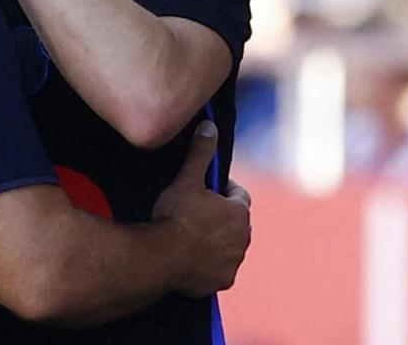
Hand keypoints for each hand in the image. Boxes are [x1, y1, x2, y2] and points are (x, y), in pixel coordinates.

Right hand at [151, 122, 250, 296]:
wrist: (163, 257)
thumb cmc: (176, 215)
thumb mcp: (187, 178)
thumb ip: (200, 152)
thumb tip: (210, 125)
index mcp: (239, 212)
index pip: (238, 195)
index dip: (222, 189)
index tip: (205, 189)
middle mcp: (244, 239)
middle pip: (235, 222)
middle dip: (221, 216)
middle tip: (194, 211)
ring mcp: (234, 262)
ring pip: (228, 246)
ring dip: (216, 240)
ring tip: (190, 235)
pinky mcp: (223, 281)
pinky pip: (219, 268)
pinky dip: (209, 263)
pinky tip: (190, 258)